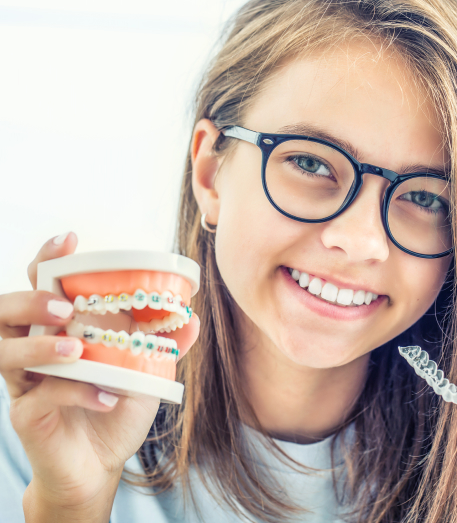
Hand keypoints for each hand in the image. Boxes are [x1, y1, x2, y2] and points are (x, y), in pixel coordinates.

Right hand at [0, 233, 199, 519]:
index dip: (49, 258)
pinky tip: (106, 398)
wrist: (101, 462)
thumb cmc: (116, 405)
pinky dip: (77, 393)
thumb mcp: (145, 371)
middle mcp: (36, 347)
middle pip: (6, 311)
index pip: (42, 283)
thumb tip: (191, 320)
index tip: (70, 240)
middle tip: (64, 306)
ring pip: (6, 352)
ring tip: (76, 348)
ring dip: (40, 345)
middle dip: (30, 301)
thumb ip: (163, 344)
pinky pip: (41, 396)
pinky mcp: (27, 413)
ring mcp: (26, 381)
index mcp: (61, 327)